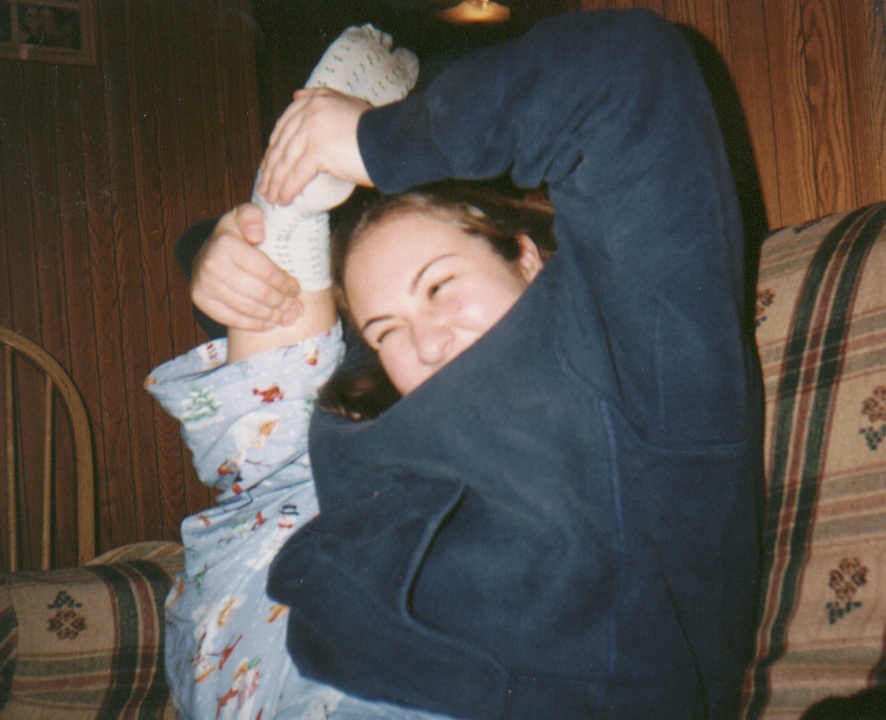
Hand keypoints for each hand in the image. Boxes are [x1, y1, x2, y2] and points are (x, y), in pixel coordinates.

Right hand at [191, 204, 303, 330]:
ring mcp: (204, 285)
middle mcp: (211, 264)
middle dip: (281, 302)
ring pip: (247, 308)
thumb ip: (253, 217)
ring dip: (271, 315)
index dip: (284, 283)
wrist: (206, 252)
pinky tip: (269, 323)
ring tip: (287, 316)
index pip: (264, 270)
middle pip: (258, 292)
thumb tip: (257, 235)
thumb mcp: (245, 217)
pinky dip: (254, 324)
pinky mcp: (202, 301)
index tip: (296, 288)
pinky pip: (232, 319)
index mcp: (225, 243)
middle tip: (295, 306)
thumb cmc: (234, 236)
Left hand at [258, 88, 372, 205]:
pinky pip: (297, 174)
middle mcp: (311, 111)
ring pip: (286, 161)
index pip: (285, 125)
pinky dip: (288, 189)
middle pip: (282, 144)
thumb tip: (295, 96)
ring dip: (276, 182)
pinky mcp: (318, 150)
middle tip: (265, 185)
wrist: (394, 141)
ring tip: (272, 197)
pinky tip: (284, 199)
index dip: (274, 147)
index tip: (268, 164)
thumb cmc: (376, 129)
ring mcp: (313, 130)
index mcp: (316, 99)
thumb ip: (323, 98)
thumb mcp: (347, 103)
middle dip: (271, 168)